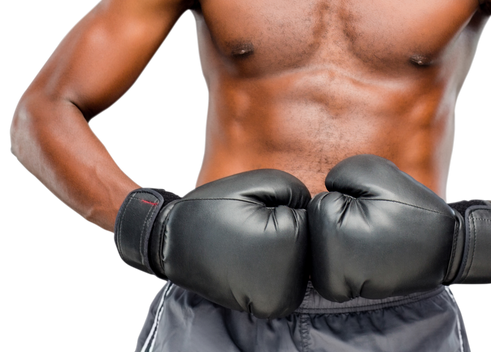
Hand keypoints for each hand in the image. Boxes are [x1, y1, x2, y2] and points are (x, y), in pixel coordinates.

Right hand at [112, 169, 311, 318]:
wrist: (172, 241)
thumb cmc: (218, 206)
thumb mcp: (264, 182)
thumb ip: (301, 194)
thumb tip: (319, 218)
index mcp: (287, 244)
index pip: (313, 221)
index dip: (285, 208)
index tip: (255, 211)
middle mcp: (286, 281)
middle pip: (312, 247)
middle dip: (289, 231)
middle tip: (250, 227)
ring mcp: (277, 301)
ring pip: (303, 265)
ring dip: (284, 252)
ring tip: (248, 243)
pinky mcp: (268, 308)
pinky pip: (289, 280)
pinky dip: (276, 267)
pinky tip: (250, 259)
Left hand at [308, 154, 490, 301]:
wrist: (449, 248)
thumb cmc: (412, 208)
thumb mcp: (374, 171)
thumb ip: (338, 174)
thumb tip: (324, 193)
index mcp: (331, 234)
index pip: (318, 205)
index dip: (346, 199)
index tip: (374, 208)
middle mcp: (329, 268)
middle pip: (317, 230)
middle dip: (341, 220)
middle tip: (377, 224)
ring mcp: (340, 286)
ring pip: (325, 248)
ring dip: (346, 239)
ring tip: (378, 238)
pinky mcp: (352, 294)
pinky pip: (339, 265)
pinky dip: (355, 255)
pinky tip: (379, 253)